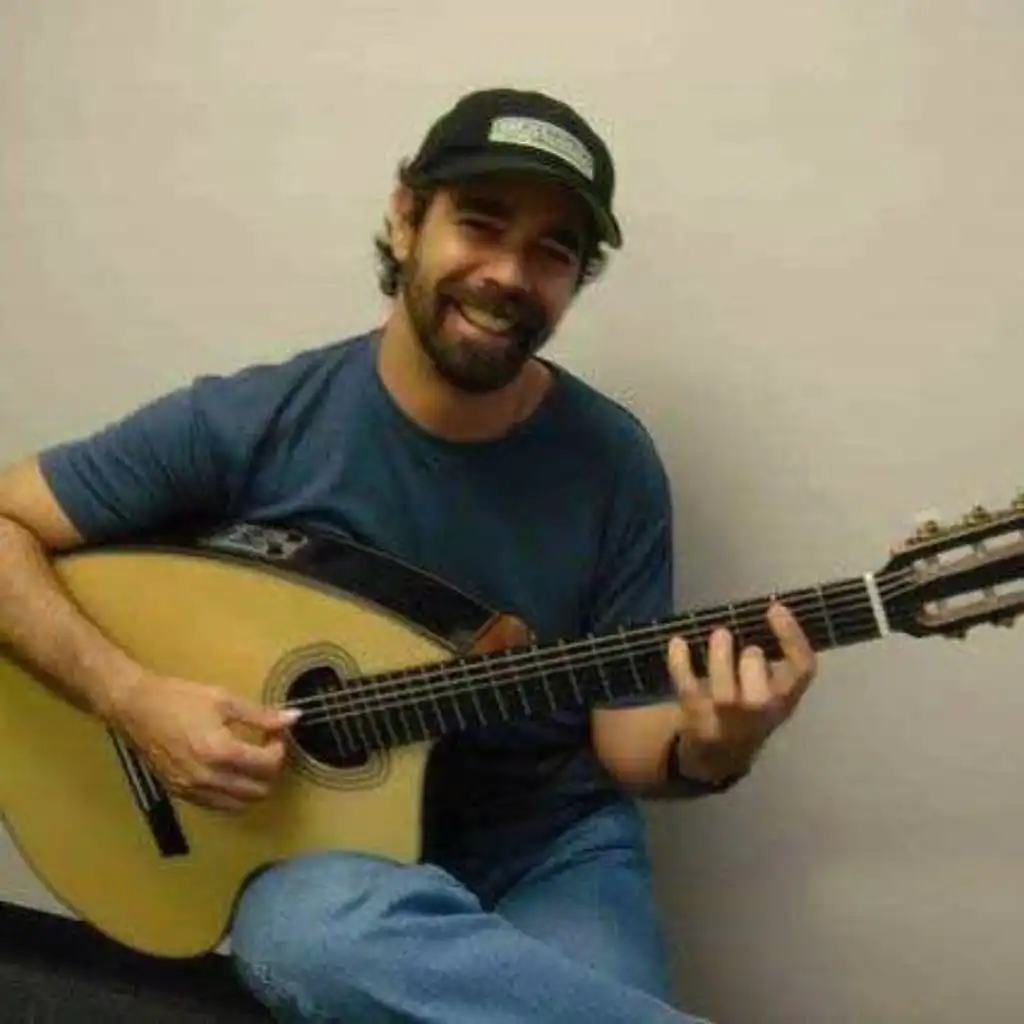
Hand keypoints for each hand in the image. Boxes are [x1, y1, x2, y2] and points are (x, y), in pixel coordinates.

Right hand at [110, 673, 299, 812]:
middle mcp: (207, 778)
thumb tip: (293, 718)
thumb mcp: (224, 700)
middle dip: (270, 770)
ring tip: (250, 761)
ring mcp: (192, 790)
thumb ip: (261, 715)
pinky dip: (231, 795)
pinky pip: (216, 805)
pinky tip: (230, 772)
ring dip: (253, 787)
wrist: (136, 708)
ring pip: (239, 805)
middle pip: (258, 790)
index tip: (276, 733)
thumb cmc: (180, 699)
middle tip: (265, 747)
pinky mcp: (180, 793)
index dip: (280, 748)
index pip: (267, 765)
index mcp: (221, 752)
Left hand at [667, 602, 817, 781]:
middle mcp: (761, 712)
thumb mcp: (770, 683)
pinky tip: (678, 642)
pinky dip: (679, 664)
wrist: (721, 751)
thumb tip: (762, 608)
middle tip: (748, 647)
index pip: (803, 668)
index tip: (775, 607)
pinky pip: (687, 690)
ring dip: (720, 661)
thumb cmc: (749, 700)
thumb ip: (771, 654)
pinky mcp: (696, 718)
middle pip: (762, 698)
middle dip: (753, 665)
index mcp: (786, 696)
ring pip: (724, 697)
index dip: (792, 637)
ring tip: (719, 634)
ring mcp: (726, 720)